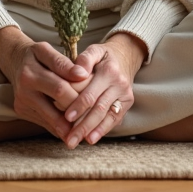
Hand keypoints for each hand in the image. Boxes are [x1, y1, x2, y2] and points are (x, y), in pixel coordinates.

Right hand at [0, 26, 89, 140]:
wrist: (13, 61)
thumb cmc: (35, 54)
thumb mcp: (46, 50)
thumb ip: (63, 63)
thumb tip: (82, 74)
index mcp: (30, 74)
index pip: (60, 89)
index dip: (79, 97)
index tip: (96, 103)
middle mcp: (23, 92)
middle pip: (56, 108)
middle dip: (76, 116)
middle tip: (95, 121)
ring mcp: (22, 104)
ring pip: (51, 121)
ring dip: (69, 127)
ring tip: (87, 130)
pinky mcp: (22, 112)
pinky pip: (45, 123)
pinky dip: (60, 127)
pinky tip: (72, 128)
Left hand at [61, 32, 146, 147]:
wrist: (125, 56)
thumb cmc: (102, 56)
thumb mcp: (94, 50)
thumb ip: (85, 59)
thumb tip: (78, 72)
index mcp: (109, 71)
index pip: (91, 93)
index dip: (78, 106)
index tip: (66, 117)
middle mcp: (119, 84)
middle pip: (99, 109)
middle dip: (83, 126)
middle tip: (68, 139)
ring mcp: (125, 95)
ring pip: (107, 117)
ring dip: (91, 131)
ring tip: (76, 142)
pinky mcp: (127, 103)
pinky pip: (115, 119)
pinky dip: (103, 130)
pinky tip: (91, 139)